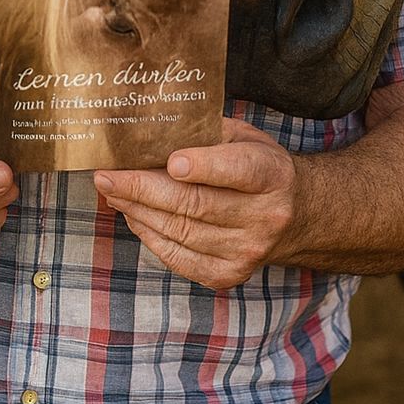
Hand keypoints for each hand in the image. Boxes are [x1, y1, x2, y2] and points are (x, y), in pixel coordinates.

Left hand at [93, 118, 297, 288]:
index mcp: (271, 175)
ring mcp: (246, 251)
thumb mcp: (245, 138)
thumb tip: (152, 130)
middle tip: (107, 176)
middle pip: (196, 204)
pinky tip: (133, 215)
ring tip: (112, 192)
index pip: (237, 170)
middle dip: (143, 189)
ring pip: (180, 231)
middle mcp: (263, 217)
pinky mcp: (228, 274)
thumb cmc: (259, 166)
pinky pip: (178, 257)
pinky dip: (150, 236)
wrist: (297, 216)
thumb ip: (207, 133)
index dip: (204, 167)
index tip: (171, 162)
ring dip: (138, 211)